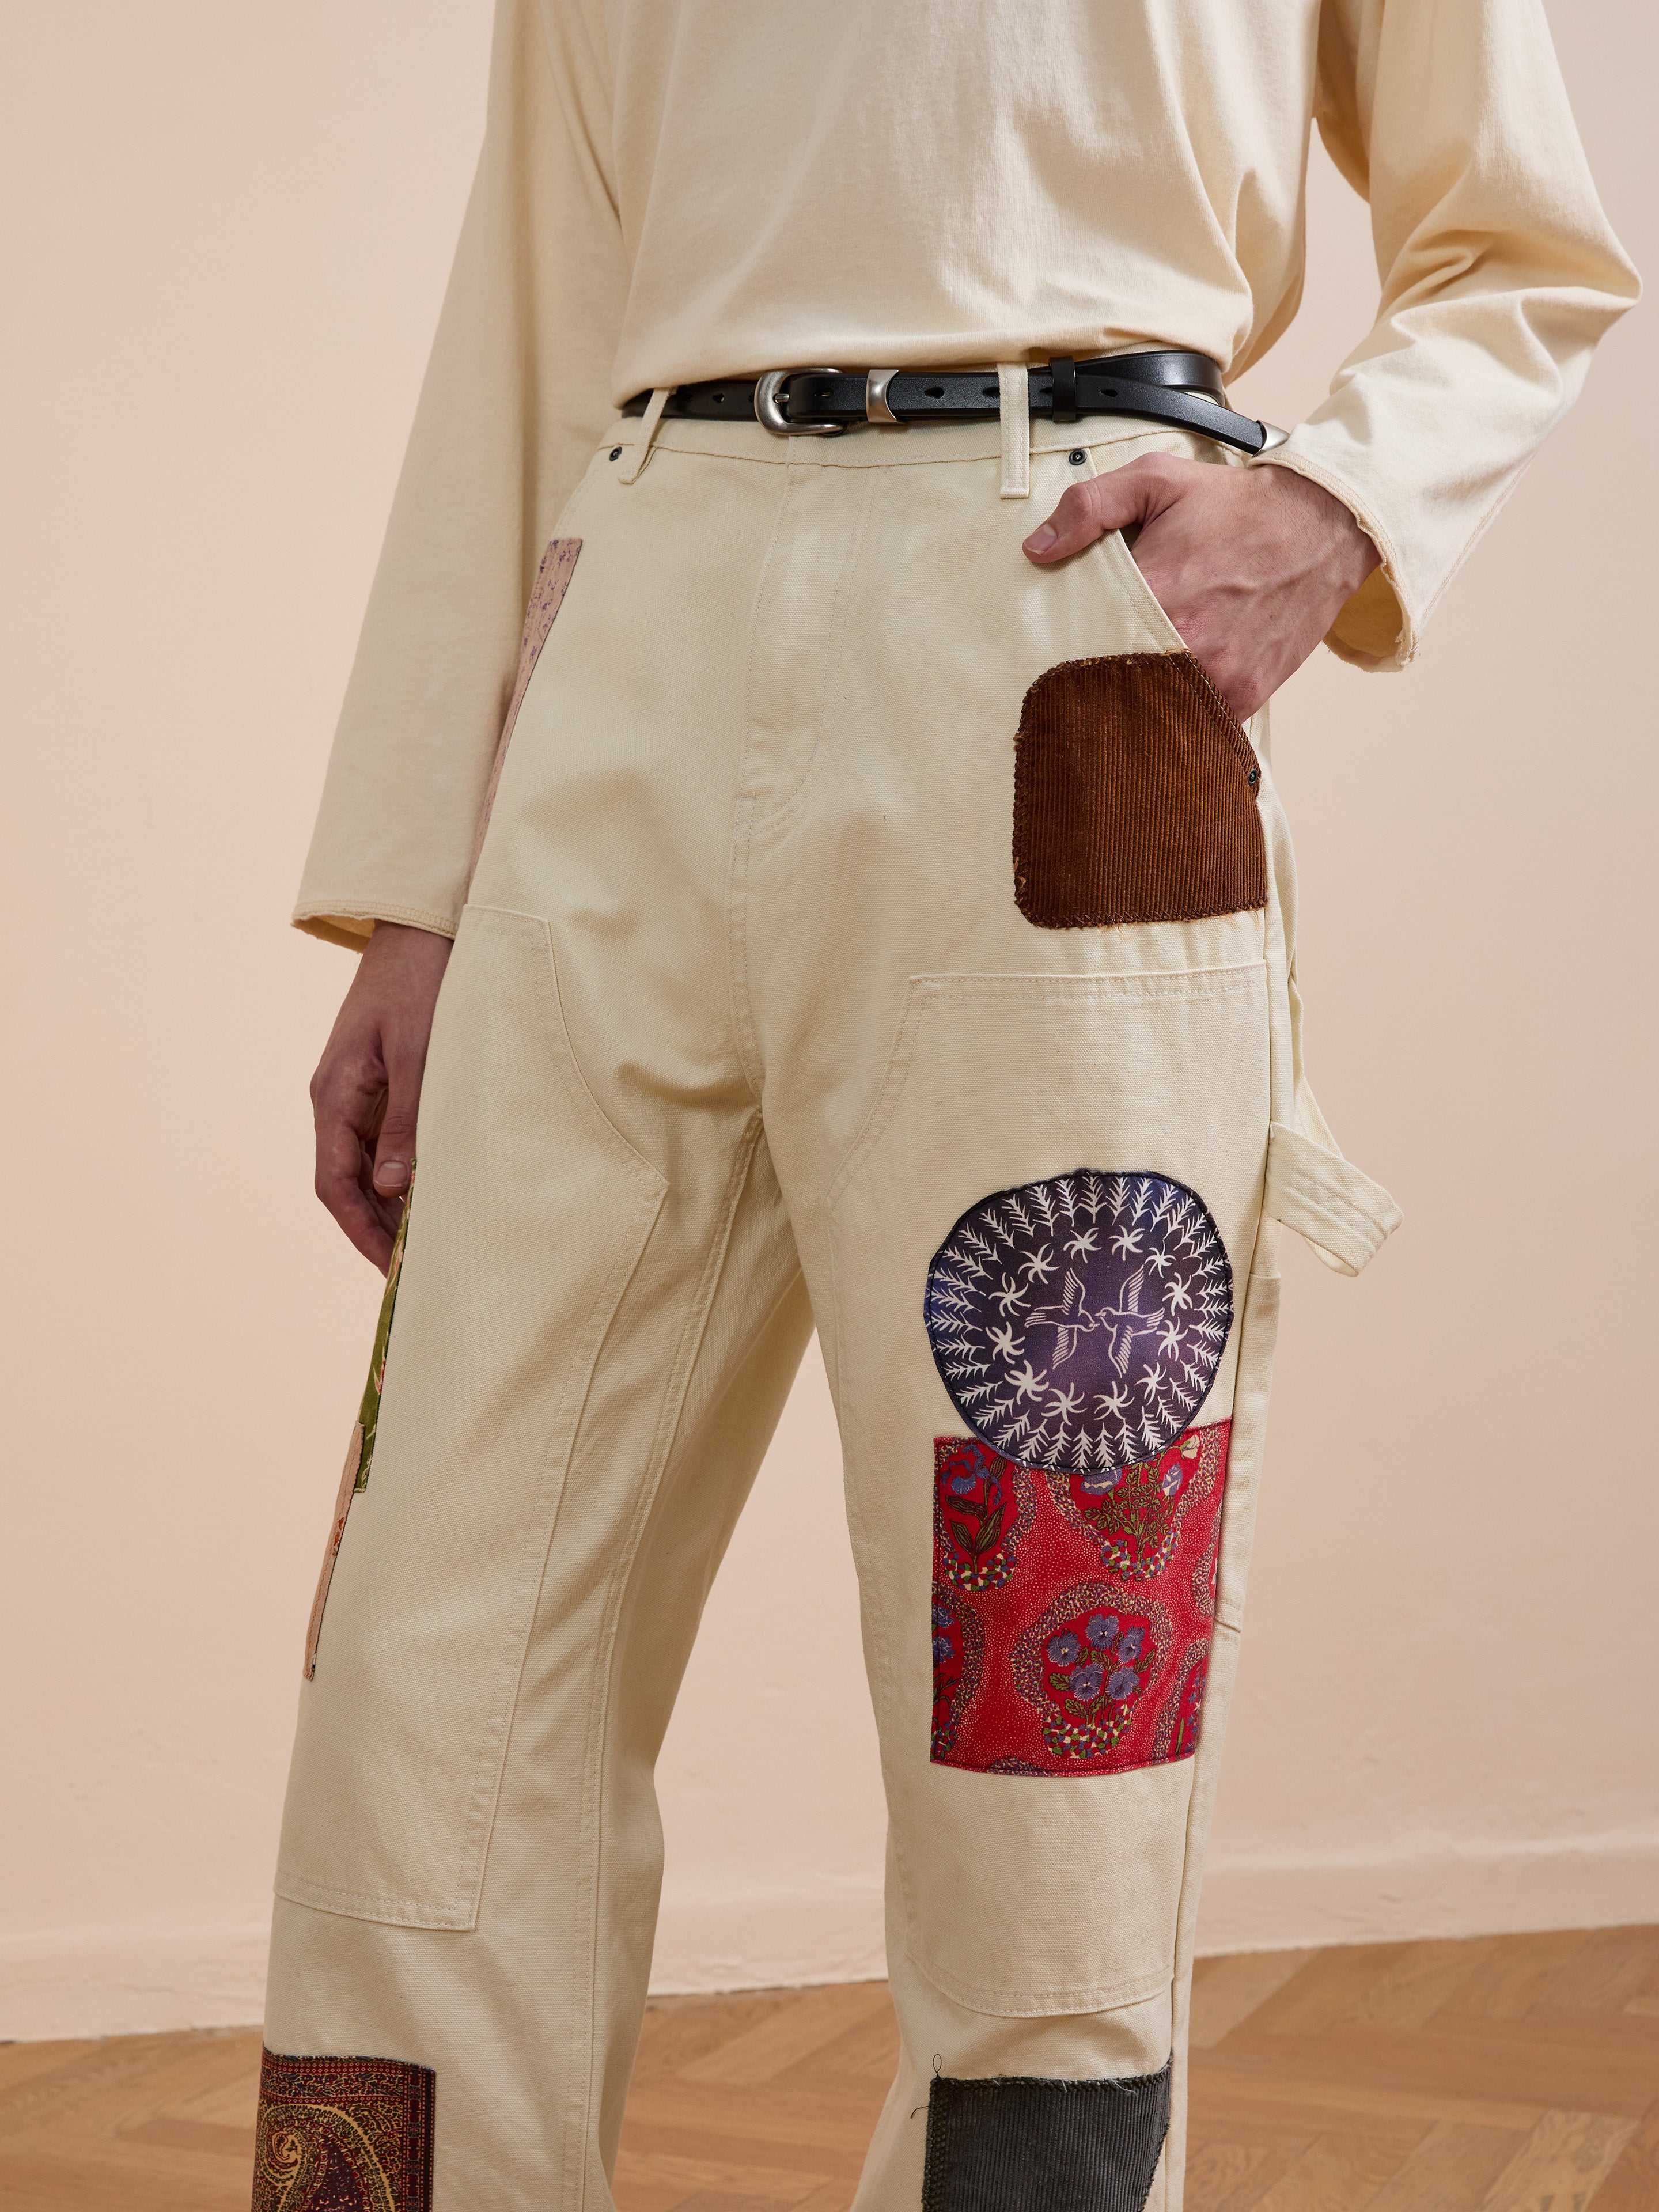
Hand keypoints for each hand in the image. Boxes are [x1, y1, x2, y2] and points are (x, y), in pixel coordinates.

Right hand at [310, 922, 452, 1270]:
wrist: (421, 927)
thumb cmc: (420, 983)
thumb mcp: (416, 1053)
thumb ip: (407, 1121)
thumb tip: (393, 1190)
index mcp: (335, 1095)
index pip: (336, 1183)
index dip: (361, 1232)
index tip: (390, 1272)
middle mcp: (337, 1099)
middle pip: (347, 1183)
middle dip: (375, 1230)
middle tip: (414, 1274)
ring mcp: (357, 1091)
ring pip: (365, 1166)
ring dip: (390, 1206)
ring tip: (426, 1246)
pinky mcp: (381, 1082)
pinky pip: (383, 1142)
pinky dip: (403, 1174)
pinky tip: (433, 1195)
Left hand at [1022, 456, 1380, 721]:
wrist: (1322, 526)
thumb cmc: (1236, 505)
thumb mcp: (1157, 480)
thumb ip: (1090, 507)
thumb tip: (1037, 549)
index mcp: (1157, 592)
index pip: (1085, 640)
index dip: (1068, 644)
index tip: (1058, 645)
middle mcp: (1188, 643)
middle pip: (1115, 682)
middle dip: (1098, 676)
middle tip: (1089, 667)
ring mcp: (1220, 676)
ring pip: (1155, 708)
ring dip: (1138, 698)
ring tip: (1129, 679)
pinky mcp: (1245, 696)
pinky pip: (1196, 721)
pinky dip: (1180, 710)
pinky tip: (1170, 689)